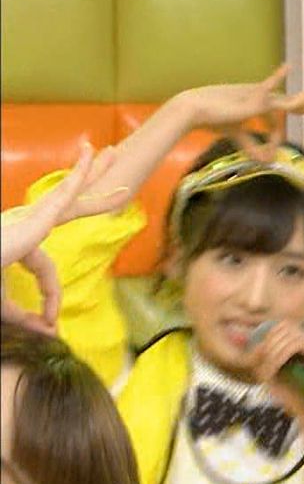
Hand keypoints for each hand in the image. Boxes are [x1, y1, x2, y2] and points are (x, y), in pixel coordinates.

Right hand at [1, 142, 123, 334]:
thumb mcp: (2, 306)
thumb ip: (24, 316)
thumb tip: (47, 331)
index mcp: (16, 243)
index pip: (45, 271)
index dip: (50, 300)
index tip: (48, 325)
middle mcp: (23, 224)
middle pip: (64, 204)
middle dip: (87, 187)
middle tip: (109, 171)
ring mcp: (28, 219)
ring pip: (69, 192)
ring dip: (91, 172)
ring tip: (112, 153)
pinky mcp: (35, 219)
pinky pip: (64, 194)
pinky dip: (80, 177)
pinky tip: (91, 157)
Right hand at [177, 64, 303, 161]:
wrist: (195, 109)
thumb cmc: (215, 118)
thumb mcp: (239, 135)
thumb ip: (253, 146)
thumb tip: (267, 161)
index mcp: (266, 104)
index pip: (291, 110)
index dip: (282, 133)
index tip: (270, 152)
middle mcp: (267, 98)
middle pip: (299, 100)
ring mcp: (261, 96)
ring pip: (292, 99)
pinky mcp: (251, 97)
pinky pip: (266, 89)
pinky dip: (276, 79)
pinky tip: (288, 67)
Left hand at [247, 320, 303, 419]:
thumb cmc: (289, 396)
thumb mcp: (270, 370)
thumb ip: (261, 353)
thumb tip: (240, 335)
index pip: (282, 325)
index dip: (266, 337)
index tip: (256, 356)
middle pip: (285, 326)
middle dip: (267, 345)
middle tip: (260, 366)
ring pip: (288, 334)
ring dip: (271, 352)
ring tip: (266, 371)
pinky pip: (295, 344)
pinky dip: (279, 355)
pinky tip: (273, 370)